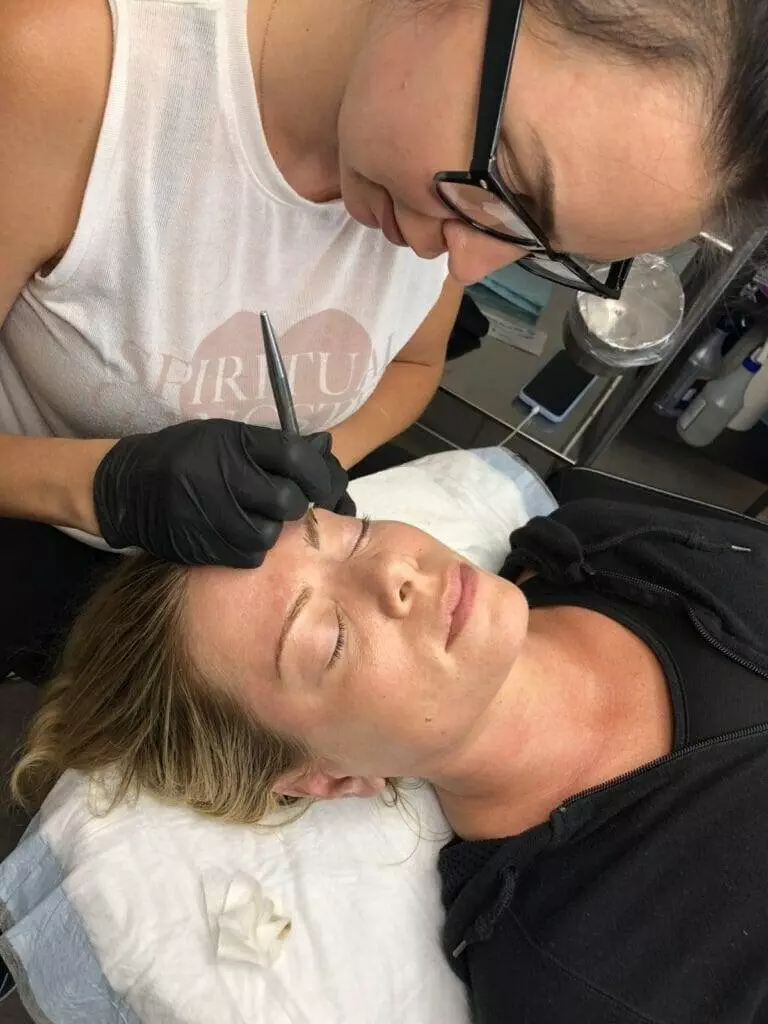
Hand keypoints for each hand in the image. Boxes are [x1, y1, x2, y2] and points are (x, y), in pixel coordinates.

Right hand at [92, 420, 349, 565]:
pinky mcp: (204, 546)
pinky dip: (251, 547)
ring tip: (257, 517)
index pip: (296, 456)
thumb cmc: (185, 456)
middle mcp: (225, 477)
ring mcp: (213, 514)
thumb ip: (272, 446)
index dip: (318, 472)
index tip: (321, 481)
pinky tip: (238, 533)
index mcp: (234, 443)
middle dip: (296, 504)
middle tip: (288, 503)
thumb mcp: (225, 436)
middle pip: (289, 500)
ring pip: (271, 533)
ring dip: (272, 528)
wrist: (128, 487)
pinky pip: (250, 555)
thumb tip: (324, 446)